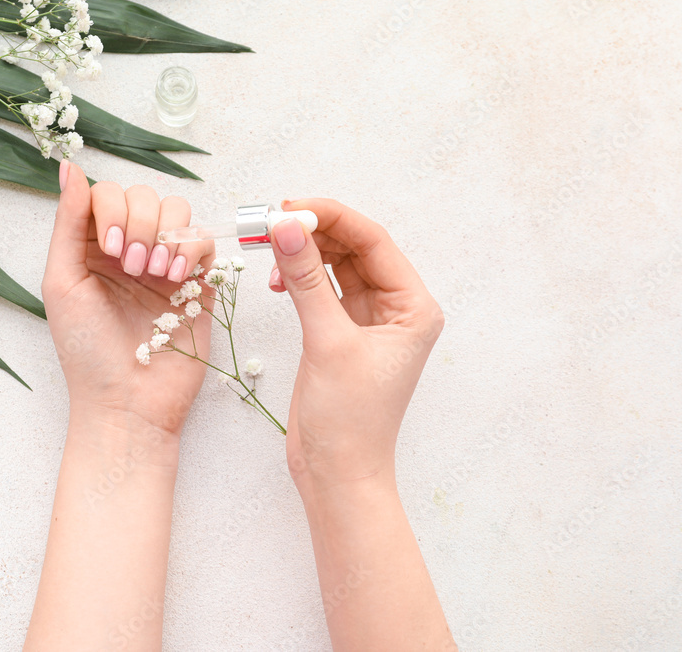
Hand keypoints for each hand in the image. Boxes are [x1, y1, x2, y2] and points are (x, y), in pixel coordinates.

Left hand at [42, 161, 214, 441]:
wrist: (128, 403)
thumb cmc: (86, 352)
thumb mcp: (62, 283)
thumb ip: (68, 223)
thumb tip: (69, 166)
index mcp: (90, 247)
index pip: (106, 193)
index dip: (111, 210)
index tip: (110, 249)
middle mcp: (129, 249)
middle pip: (144, 195)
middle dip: (140, 223)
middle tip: (132, 268)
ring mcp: (164, 264)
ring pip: (178, 210)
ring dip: (166, 236)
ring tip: (155, 276)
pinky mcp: (197, 283)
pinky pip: (204, 241)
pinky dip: (192, 251)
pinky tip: (176, 280)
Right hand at [268, 199, 443, 494]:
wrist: (338, 475)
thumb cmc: (350, 420)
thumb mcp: (328, 341)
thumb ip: (306, 279)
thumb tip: (286, 226)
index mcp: (413, 307)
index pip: (373, 242)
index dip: (331, 217)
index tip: (290, 207)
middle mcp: (395, 308)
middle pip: (354, 248)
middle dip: (314, 231)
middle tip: (270, 221)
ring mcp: (367, 321)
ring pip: (335, 265)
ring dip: (303, 252)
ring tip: (269, 247)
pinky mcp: (340, 334)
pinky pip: (321, 289)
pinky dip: (299, 277)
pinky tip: (279, 279)